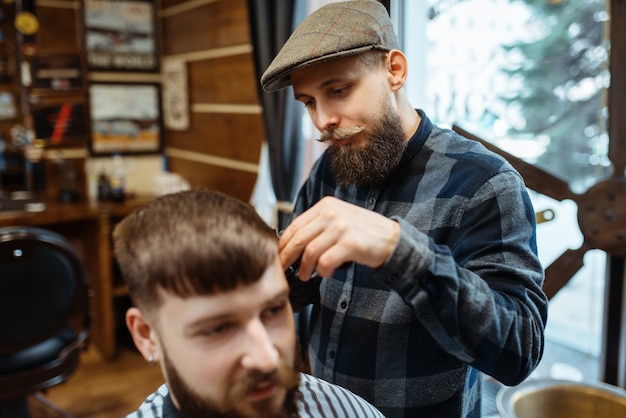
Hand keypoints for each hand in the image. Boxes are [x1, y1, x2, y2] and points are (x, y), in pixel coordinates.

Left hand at [279, 196, 399, 280]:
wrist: (393, 239)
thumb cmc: (364, 233)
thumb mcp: (339, 219)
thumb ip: (318, 225)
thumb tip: (291, 242)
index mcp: (326, 205)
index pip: (295, 225)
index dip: (284, 243)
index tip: (280, 255)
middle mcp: (332, 213)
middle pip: (299, 239)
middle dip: (288, 257)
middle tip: (285, 269)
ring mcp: (341, 228)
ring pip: (309, 252)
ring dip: (305, 268)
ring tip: (306, 275)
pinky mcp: (349, 244)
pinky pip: (325, 262)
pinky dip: (323, 271)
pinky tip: (327, 273)